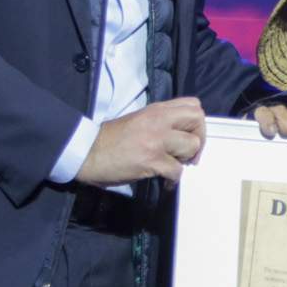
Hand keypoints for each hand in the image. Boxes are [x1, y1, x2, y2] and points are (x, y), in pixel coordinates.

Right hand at [76, 97, 205, 185]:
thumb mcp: (138, 120)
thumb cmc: (110, 139)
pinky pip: (176, 170)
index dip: (196, 122)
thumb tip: (180, 133)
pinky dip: (173, 180)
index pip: (192, 105)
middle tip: (188, 153)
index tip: (189, 136)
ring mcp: (156, 140)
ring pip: (191, 146)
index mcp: (156, 110)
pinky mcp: (151, 160)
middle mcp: (158, 121)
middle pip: (197, 119)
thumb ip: (160, 122)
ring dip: (185, 159)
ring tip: (173, 165)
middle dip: (199, 138)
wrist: (87, 152)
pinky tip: (166, 182)